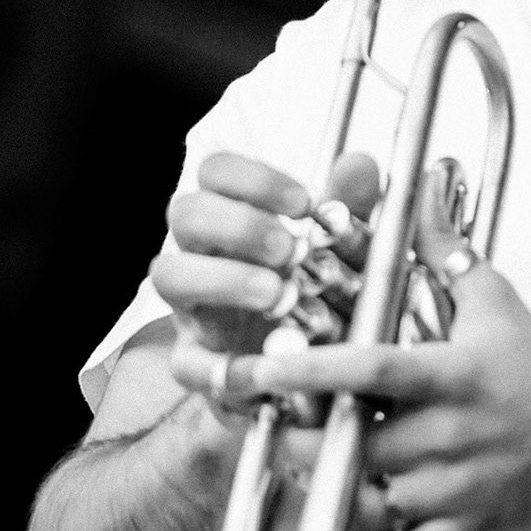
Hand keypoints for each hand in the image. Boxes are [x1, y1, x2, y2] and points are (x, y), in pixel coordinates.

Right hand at [153, 151, 379, 410]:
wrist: (305, 367)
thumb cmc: (316, 290)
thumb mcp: (342, 247)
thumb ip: (348, 207)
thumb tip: (360, 162)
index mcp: (232, 215)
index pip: (216, 172)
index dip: (255, 179)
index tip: (303, 204)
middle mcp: (202, 253)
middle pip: (187, 213)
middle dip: (239, 226)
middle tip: (289, 249)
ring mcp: (191, 308)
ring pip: (170, 275)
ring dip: (224, 280)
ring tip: (276, 294)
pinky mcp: (196, 364)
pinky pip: (186, 364)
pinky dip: (221, 367)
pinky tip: (261, 368)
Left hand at [254, 261, 530, 530]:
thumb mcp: (496, 302)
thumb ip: (448, 251)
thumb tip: (425, 194)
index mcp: (454, 377)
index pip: (371, 371)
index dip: (313, 370)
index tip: (267, 369)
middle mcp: (451, 437)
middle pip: (351, 447)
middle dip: (304, 440)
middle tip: (279, 424)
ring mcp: (456, 491)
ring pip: (363, 505)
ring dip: (328, 492)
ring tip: (312, 467)